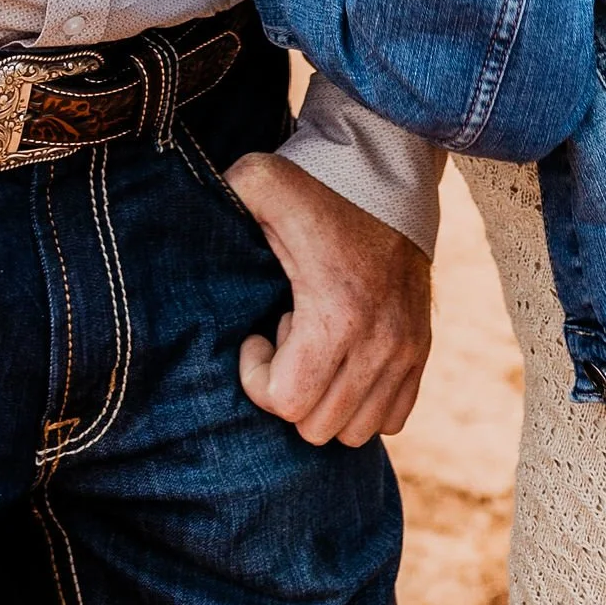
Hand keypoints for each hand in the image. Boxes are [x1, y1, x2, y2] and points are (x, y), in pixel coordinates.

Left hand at [224, 150, 432, 446]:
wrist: (388, 172)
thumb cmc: (316, 184)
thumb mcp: (261, 182)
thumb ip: (223, 202)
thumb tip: (184, 224)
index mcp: (336, 312)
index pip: (286, 402)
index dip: (257, 376)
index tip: (257, 335)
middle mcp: (379, 342)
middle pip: (318, 427)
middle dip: (291, 388)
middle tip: (288, 336)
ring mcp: (406, 350)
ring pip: (356, 432)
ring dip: (326, 400)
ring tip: (316, 345)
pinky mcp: (421, 350)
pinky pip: (392, 419)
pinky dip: (363, 404)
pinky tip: (344, 357)